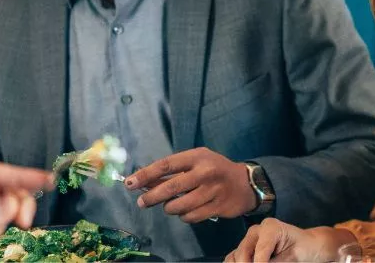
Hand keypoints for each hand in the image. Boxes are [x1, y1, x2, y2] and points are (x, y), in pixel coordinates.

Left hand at [124, 147, 255, 221]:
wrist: (245, 183)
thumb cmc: (215, 170)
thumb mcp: (196, 162)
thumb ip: (172, 172)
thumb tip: (144, 182)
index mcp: (197, 157)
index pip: (166, 165)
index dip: (145, 175)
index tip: (129, 183)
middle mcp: (205, 173)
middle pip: (171, 188)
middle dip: (151, 197)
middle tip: (141, 202)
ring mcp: (212, 191)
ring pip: (179, 206)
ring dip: (169, 208)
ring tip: (170, 206)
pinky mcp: (217, 207)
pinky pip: (190, 217)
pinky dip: (183, 216)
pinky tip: (186, 210)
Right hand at [225, 219, 348, 262]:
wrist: (308, 245)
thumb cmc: (304, 248)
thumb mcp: (294, 257)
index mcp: (270, 227)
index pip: (260, 252)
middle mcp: (256, 231)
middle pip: (243, 254)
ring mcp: (249, 239)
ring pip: (235, 257)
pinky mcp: (246, 247)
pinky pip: (233, 258)